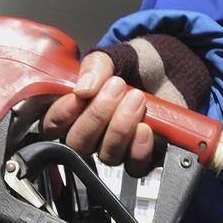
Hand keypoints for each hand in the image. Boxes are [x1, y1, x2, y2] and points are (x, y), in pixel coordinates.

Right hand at [41, 51, 154, 176]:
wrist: (169, 71)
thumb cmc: (135, 66)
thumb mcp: (111, 57)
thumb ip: (94, 67)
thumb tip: (83, 89)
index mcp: (73, 111)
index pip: (52, 125)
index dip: (63, 114)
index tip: (79, 95)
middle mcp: (90, 134)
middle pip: (79, 144)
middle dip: (97, 115)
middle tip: (116, 87)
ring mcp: (114, 147)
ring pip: (107, 155)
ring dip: (121, 127)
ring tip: (136, 98)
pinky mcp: (140, 156)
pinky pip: (133, 165)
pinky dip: (139, 147)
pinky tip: (144, 127)